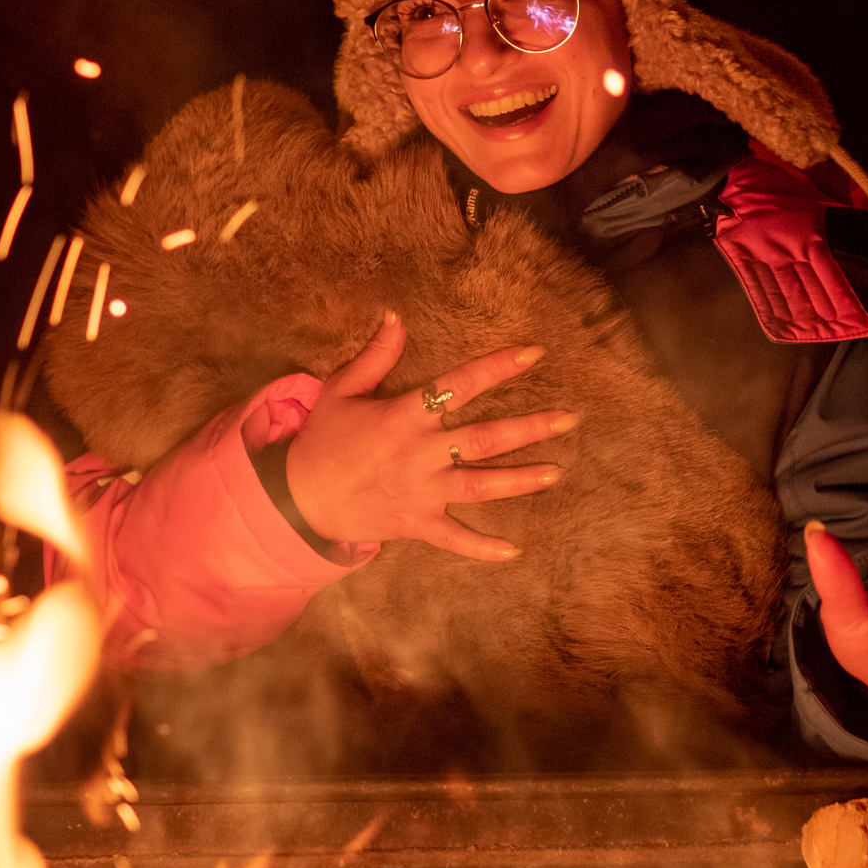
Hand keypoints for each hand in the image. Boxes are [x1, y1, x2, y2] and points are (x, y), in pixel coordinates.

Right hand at [285, 312, 578, 559]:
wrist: (298, 498)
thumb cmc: (321, 441)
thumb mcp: (341, 390)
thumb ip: (375, 356)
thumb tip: (396, 316)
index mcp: (405, 415)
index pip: (460, 384)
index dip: (498, 367)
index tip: (534, 353)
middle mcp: (421, 452)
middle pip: (485, 438)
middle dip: (530, 428)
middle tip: (569, 418)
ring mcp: (422, 491)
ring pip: (481, 485)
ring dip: (520, 480)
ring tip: (556, 472)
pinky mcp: (416, 523)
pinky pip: (454, 538)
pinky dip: (482, 547)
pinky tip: (514, 550)